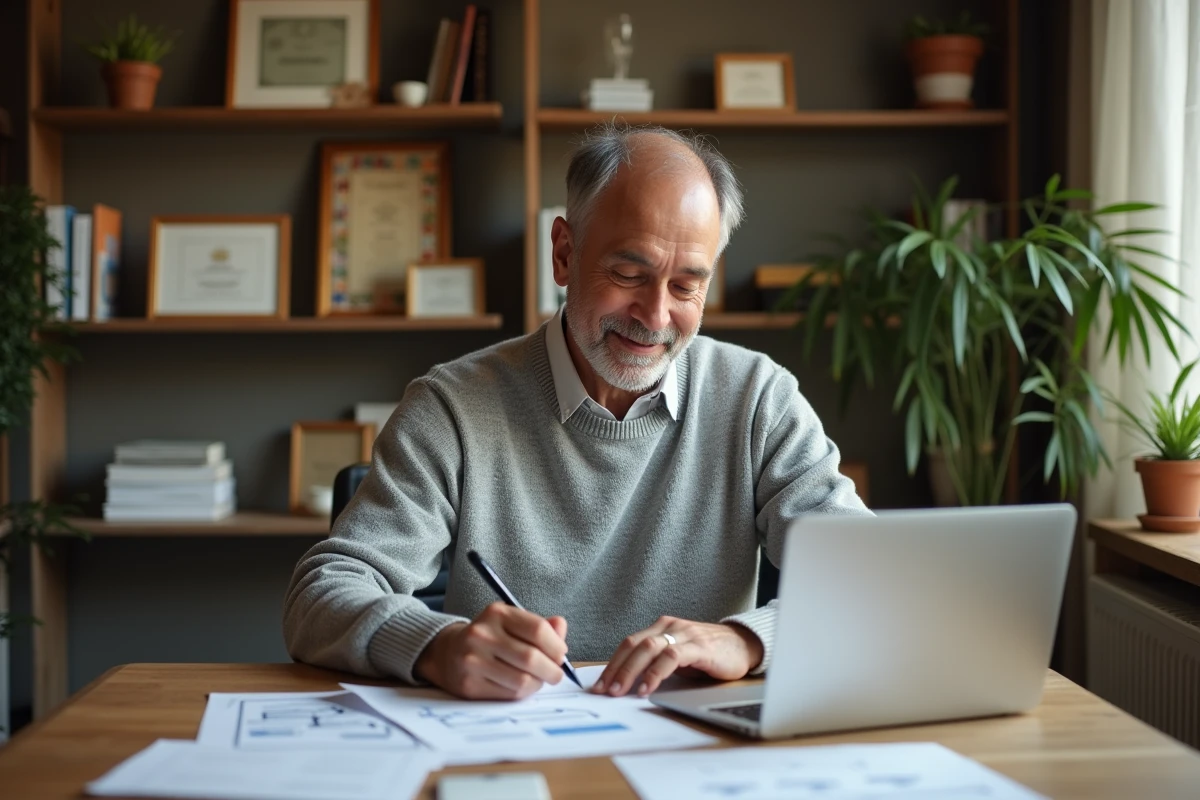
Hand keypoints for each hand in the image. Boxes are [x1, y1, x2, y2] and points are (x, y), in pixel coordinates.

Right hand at [414, 602, 568, 699]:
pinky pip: (509, 694)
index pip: (537, 629)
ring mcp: (473, 660)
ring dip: (538, 683)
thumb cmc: (490, 638)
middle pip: (531, 657)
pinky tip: (521, 686)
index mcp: (497, 614)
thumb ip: (539, 625)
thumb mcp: (511, 623)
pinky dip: (523, 693)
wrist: (447, 653)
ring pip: (522, 680)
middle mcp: (482, 634)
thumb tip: (560, 626)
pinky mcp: (469, 685)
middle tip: (556, 674)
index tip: (561, 654)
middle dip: (552, 670)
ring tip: (538, 680)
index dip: (556, 645)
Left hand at [594, 616, 763, 697]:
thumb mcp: (679, 656)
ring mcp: (684, 634)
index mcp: (661, 627)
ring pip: (649, 647)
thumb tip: (629, 684)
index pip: (629, 643)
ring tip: (620, 691)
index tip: (599, 685)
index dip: (612, 663)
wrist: (745, 645)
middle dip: (616, 668)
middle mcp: (670, 626)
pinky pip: (672, 657)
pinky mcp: (700, 646)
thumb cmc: (710, 654)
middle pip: (634, 644)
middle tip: (604, 690)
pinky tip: (647, 688)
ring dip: (631, 671)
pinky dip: (656, 673)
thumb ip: (657, 663)